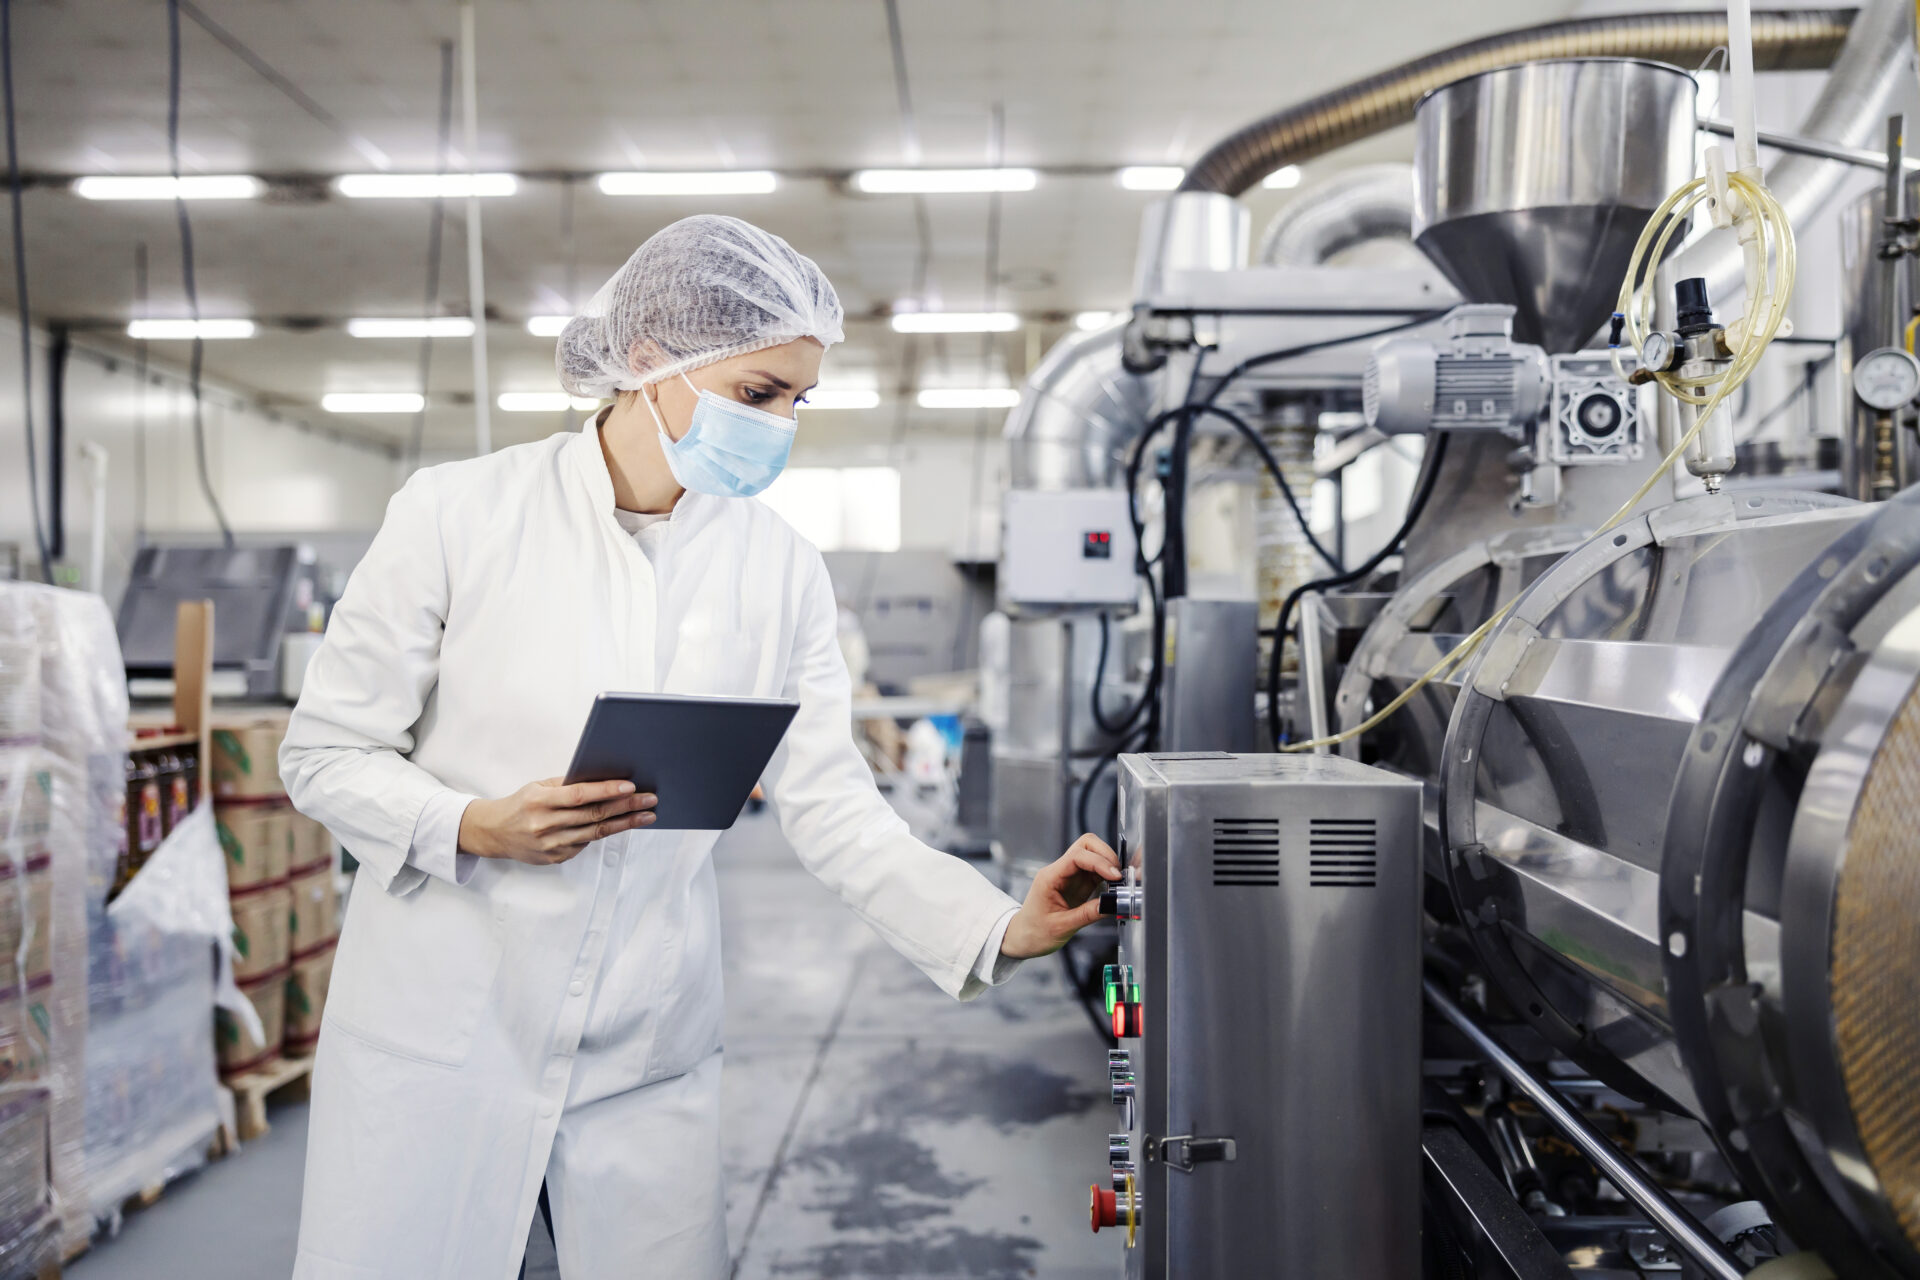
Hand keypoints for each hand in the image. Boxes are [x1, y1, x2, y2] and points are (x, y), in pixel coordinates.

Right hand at [458, 778, 656, 864]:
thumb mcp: (538, 787)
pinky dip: (605, 833)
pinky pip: (585, 844)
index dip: (607, 791)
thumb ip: (567, 785)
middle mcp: (545, 824)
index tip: (631, 787)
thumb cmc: (521, 804)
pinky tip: (622, 824)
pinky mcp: (556, 858)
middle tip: (650, 799)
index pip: (580, 795)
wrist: (494, 833)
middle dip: (626, 807)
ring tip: (647, 814)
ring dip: (625, 823)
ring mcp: (551, 844)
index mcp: (540, 801)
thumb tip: (604, 779)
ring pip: (596, 833)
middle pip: (594, 815)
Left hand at [1000, 833, 1121, 959]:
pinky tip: (1112, 887)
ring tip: (1118, 883)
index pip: (1077, 856)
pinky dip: (1106, 875)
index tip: (1115, 875)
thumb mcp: (1062, 927)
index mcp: (1050, 877)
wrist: (1023, 938)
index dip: (1099, 862)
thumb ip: (1088, 914)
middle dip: (1105, 855)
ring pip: (1092, 854)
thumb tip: (1111, 904)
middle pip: (1085, 845)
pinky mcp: (1076, 884)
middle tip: (1118, 876)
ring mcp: (1068, 876)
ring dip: (1107, 864)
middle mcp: (1059, 871)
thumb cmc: (1034, 932)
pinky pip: (1095, 871)